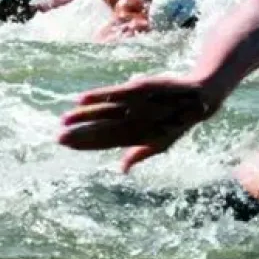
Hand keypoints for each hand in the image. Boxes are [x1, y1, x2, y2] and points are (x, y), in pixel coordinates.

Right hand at [59, 76, 219, 171]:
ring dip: (84, 116)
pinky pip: (116, 93)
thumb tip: (121, 170)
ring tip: (65, 119)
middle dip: (80, 135)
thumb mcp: (161, 142)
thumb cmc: (178, 122)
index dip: (86, 145)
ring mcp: (140, 107)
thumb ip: (139, 153)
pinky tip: (82, 98)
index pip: (107, 143)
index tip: (67, 145)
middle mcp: (137, 125)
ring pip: (106, 112)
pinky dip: (99, 96)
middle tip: (58, 138)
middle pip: (103, 130)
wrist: (200, 98)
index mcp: (139, 139)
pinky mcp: (141, 89)